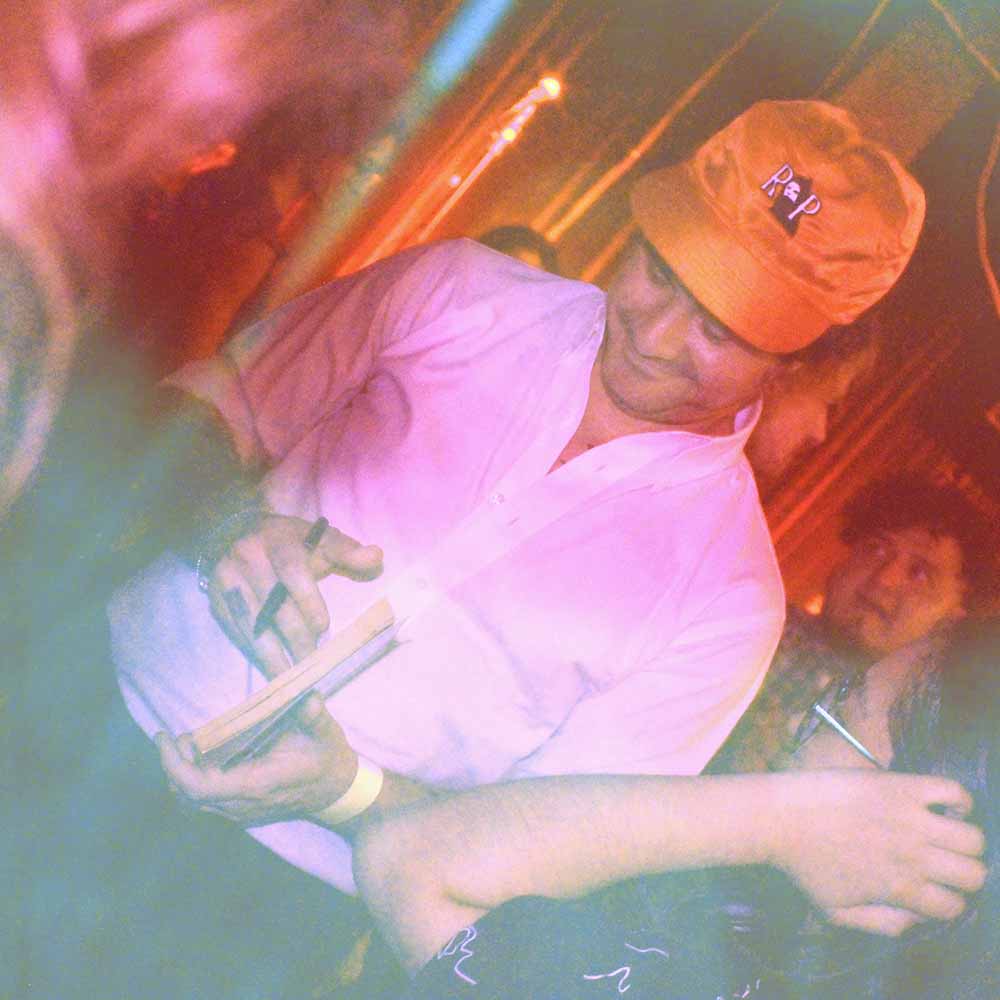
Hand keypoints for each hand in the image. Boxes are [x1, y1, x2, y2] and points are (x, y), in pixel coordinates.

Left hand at [157, 693, 358, 824]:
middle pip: (185, 796)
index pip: (197, 786)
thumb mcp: (325, 733)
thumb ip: (313, 716)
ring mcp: (239, 812)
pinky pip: (202, 802)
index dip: (173, 764)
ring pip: (191, 802)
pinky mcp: (239, 810)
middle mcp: (241, 805)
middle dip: (173, 765)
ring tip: (190, 744)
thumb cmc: (328, 759)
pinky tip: (204, 756)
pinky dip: (192, 781)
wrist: (337, 792)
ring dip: (181, 774)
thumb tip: (308, 699)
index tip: (165, 737)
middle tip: (179, 737)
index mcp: (255, 785)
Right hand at [207, 514, 382, 675]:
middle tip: (314, 663)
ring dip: (274, 655)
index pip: (292, 569)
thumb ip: (346, 550)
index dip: (308, 598)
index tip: (323, 627)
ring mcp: (229, 583)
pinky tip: (275, 675)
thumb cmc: (288, 541)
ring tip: (294, 681)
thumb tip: (376, 556)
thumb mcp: (317, 537)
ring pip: (252, 625)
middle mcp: (249, 560)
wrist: (233, 534)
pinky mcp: (218, 603)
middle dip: (295, 636)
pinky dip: (257, 655)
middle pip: (272, 604)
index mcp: (279, 541)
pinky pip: (238, 634)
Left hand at [768, 770, 985, 930]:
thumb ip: (882, 924)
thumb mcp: (836, 912)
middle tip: (942, 864)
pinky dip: (959, 800)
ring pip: (973, 837)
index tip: (933, 890)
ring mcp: (907, 817)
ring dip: (965, 840)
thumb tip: (919, 920)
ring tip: (943, 835)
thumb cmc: (803, 865)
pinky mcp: (899, 786)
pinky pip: (952, 790)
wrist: (777, 817)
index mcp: (898, 888)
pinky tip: (940, 806)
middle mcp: (910, 854)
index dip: (948, 902)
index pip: (954, 906)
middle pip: (975, 873)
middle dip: (964, 874)